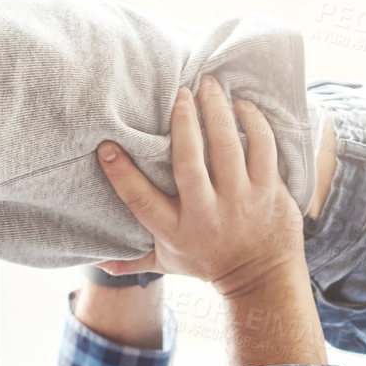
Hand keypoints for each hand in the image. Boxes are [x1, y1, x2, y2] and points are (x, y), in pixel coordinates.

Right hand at [95, 76, 304, 299]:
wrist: (262, 280)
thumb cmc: (209, 263)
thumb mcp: (167, 263)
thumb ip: (132, 260)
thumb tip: (96, 262)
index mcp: (175, 229)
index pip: (140, 200)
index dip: (120, 173)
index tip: (107, 146)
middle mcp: (206, 214)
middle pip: (189, 162)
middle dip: (182, 121)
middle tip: (179, 91)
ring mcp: (240, 201)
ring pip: (228, 147)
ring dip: (217, 111)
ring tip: (209, 85)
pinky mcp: (269, 191)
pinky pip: (263, 148)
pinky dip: (253, 122)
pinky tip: (242, 105)